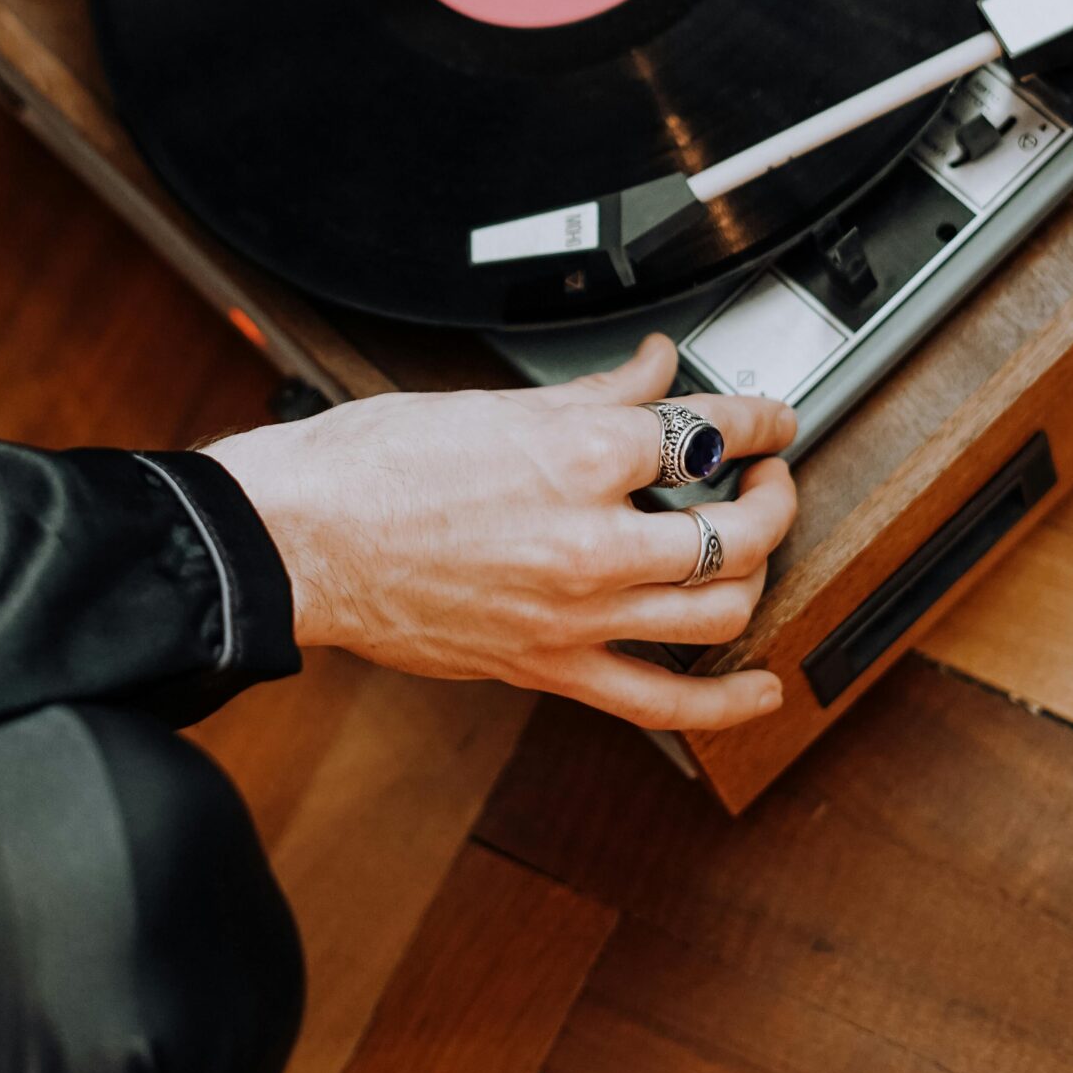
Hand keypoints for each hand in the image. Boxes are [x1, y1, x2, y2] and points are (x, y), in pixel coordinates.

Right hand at [206, 333, 797, 731]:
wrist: (300, 539)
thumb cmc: (371, 468)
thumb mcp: (494, 405)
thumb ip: (595, 394)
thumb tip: (650, 370)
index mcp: (581, 457)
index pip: (709, 433)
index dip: (757, 421)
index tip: (768, 419)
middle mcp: (592, 540)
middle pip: (736, 528)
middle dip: (772, 497)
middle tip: (767, 477)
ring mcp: (576, 613)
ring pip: (719, 609)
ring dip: (757, 576)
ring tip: (752, 549)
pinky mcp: (548, 666)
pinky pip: (660, 701)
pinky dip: (725, 702)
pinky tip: (762, 690)